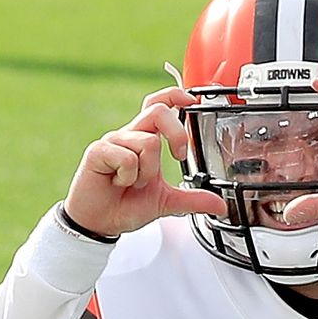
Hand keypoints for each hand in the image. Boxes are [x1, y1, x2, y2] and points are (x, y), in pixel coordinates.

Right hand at [63, 89, 226, 237]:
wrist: (98, 223)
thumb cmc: (125, 205)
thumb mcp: (165, 202)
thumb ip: (192, 200)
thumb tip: (219, 206)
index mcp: (144, 139)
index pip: (158, 104)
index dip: (174, 95)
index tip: (190, 101)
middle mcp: (129, 135)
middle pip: (158, 111)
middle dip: (177, 133)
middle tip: (179, 156)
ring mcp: (113, 142)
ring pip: (147, 142)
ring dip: (147, 172)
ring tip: (133, 183)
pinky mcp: (98, 152)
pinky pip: (127, 158)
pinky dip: (128, 177)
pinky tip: (118, 183)